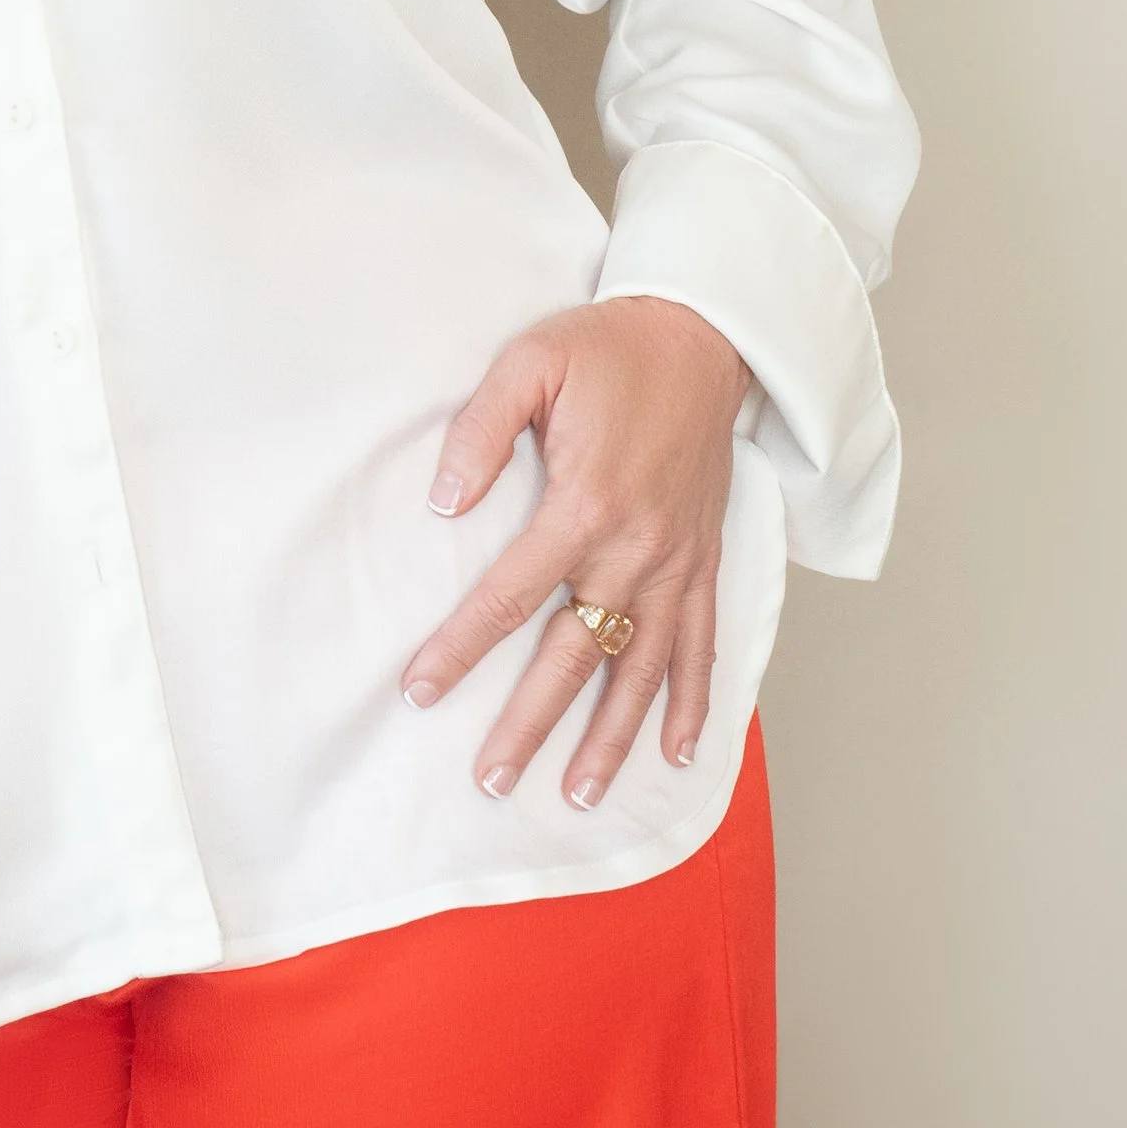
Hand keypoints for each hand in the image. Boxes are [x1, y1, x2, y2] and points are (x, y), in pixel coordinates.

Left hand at [399, 296, 747, 808]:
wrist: (704, 333)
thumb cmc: (608, 348)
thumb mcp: (529, 362)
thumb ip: (480, 432)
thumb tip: (444, 504)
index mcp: (584, 504)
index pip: (508, 597)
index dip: (461, 648)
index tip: (421, 691)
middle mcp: (635, 549)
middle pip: (573, 654)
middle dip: (530, 724)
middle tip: (491, 780)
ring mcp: (677, 561)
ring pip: (642, 669)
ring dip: (612, 737)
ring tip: (578, 794)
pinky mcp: (705, 559)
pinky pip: (703, 643)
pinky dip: (693, 701)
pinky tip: (677, 751)